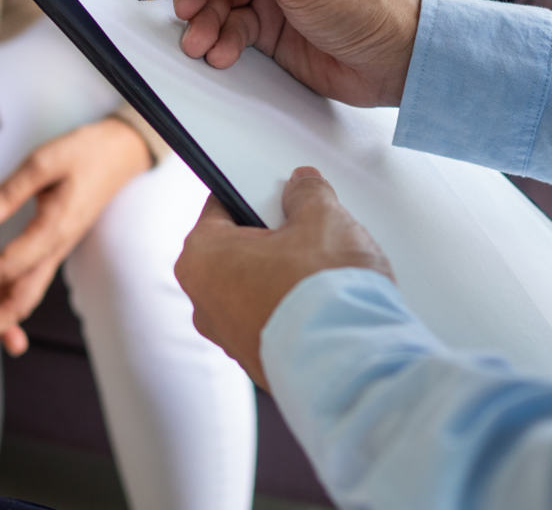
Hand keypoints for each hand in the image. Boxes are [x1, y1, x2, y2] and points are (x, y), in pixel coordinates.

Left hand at [0, 118, 151, 363]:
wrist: (121, 154)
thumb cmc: (85, 152)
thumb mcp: (44, 161)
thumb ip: (10, 192)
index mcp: (53, 229)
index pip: (8, 266)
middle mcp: (56, 247)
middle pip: (20, 300)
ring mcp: (57, 249)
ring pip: (24, 296)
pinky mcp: (55, 245)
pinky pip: (28, 282)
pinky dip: (4, 300)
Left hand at [174, 167, 392, 388]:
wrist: (353, 367)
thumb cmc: (323, 296)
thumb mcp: (321, 218)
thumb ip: (307, 193)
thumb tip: (303, 186)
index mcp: (201, 258)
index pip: (221, 206)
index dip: (254, 194)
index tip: (275, 192)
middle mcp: (204, 302)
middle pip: (237, 248)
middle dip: (272, 237)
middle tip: (307, 230)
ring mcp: (229, 337)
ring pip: (254, 285)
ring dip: (283, 274)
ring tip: (321, 269)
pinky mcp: (257, 362)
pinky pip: (271, 319)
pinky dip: (291, 308)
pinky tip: (322, 302)